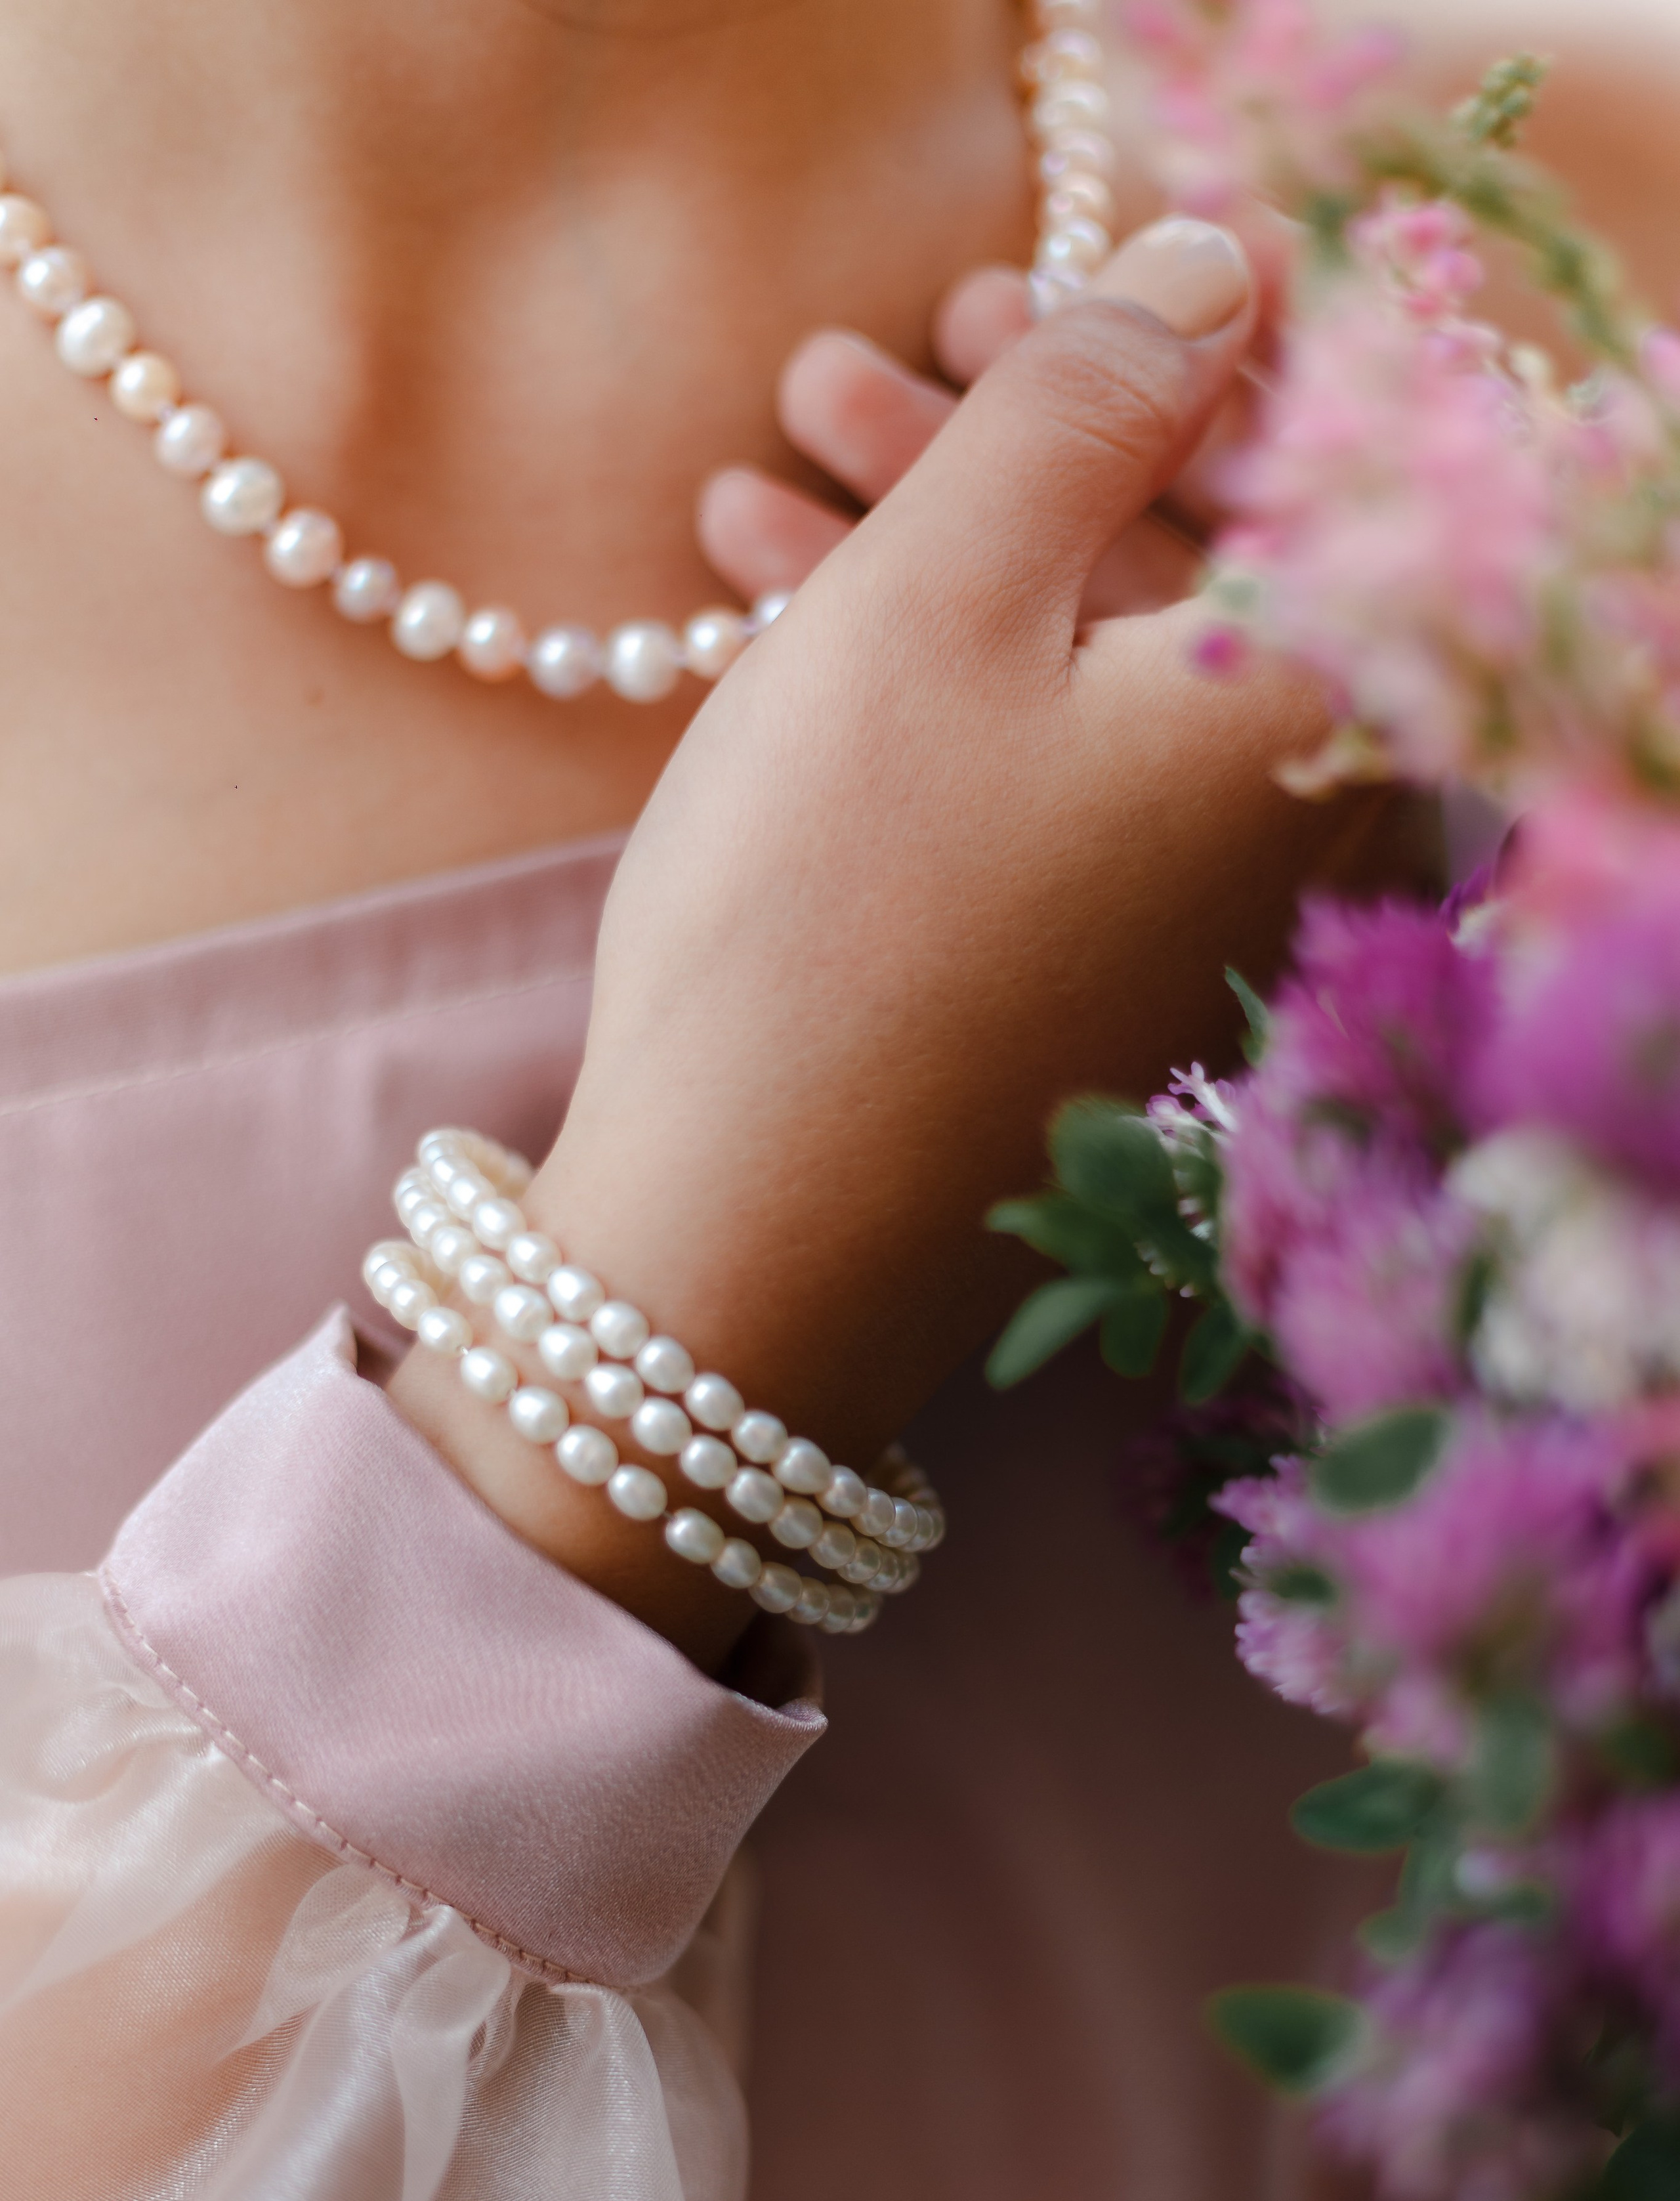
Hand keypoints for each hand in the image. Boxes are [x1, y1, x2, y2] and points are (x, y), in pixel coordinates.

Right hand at [393, 218, 1395, 1666]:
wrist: (741, 1247)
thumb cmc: (832, 909)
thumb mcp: (940, 598)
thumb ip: (1087, 405)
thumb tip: (1216, 267)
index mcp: (1301, 710)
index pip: (1307, 464)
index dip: (1159, 354)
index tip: (1010, 303)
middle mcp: (1280, 820)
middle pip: (1177, 566)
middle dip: (1008, 447)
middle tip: (853, 370)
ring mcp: (1183, 916)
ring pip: (1079, 669)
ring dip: (928, 553)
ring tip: (761, 477)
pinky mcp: (1082, 978)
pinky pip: (1032, 779)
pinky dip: (921, 687)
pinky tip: (770, 621)